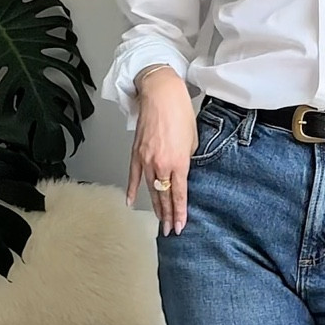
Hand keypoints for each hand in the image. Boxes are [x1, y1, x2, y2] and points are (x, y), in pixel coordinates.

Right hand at [127, 68, 197, 232]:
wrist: (161, 94)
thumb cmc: (179, 112)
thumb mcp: (193, 139)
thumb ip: (188, 159)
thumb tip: (183, 171)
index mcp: (179, 162)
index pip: (179, 195)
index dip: (179, 213)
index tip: (179, 226)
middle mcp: (161, 164)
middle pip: (164, 196)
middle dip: (167, 215)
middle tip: (168, 230)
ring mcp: (146, 160)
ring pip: (150, 189)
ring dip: (155, 207)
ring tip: (158, 221)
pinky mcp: (136, 153)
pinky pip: (133, 176)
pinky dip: (131, 189)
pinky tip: (130, 201)